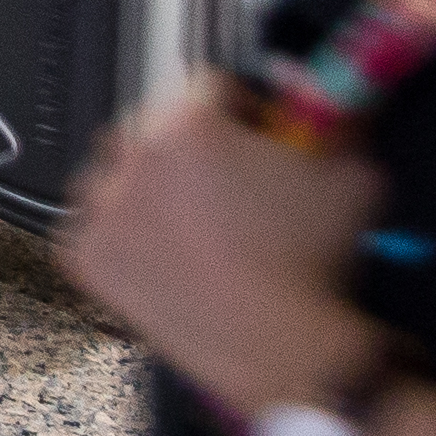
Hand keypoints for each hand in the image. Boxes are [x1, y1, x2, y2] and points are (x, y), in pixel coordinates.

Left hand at [62, 82, 385, 418]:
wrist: (281, 349)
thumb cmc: (312, 266)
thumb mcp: (350, 172)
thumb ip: (330, 116)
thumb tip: (310, 85)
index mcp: (190, 122)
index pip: (208, 86)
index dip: (241, 111)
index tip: (252, 135)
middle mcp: (135, 155)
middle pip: (153, 125)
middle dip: (186, 147)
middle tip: (222, 187)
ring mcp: (102, 208)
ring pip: (112, 172)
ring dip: (143, 186)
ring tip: (187, 224)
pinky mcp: (85, 256)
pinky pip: (87, 226)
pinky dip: (115, 236)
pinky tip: (159, 253)